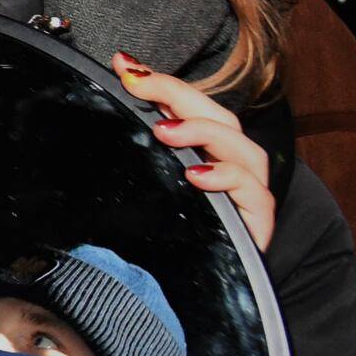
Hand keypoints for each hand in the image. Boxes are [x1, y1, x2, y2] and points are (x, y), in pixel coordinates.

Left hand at [111, 52, 275, 249]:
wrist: (189, 291)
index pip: (190, 107)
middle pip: (218, 118)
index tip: (122, 64)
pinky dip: (226, 179)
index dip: (161, 83)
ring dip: (203, 133)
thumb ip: (131, 151)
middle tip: (137, 83)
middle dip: (178, 94)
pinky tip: (196, 176)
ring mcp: (248, 192)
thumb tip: (97, 113)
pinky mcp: (258, 220)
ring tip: (164, 130)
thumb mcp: (140, 188)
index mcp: (204, 153)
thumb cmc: (164, 237)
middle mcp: (230, 166)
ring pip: (241, 149)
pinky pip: (252, 192)